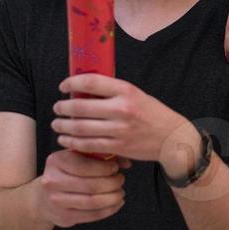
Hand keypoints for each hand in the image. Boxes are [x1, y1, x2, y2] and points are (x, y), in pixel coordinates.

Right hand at [33, 149, 125, 227]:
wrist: (43, 198)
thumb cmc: (67, 173)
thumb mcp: (78, 157)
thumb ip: (102, 155)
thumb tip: (127, 162)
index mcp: (56, 161)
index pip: (84, 166)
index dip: (104, 168)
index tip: (116, 168)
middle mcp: (52, 181)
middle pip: (90, 185)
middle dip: (111, 183)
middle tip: (121, 180)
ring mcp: (56, 201)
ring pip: (92, 202)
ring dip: (112, 198)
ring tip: (120, 193)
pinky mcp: (63, 217)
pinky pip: (91, 215)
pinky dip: (109, 210)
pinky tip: (116, 204)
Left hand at [52, 74, 198, 170]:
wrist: (172, 137)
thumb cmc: (152, 114)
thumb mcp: (136, 94)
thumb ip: (113, 92)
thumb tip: (83, 89)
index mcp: (126, 90)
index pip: (91, 82)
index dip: (71, 83)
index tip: (63, 86)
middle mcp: (122, 109)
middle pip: (81, 107)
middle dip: (63, 108)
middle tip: (57, 107)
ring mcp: (120, 129)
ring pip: (81, 128)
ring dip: (63, 126)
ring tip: (57, 124)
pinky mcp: (118, 146)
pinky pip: (88, 145)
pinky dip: (73, 142)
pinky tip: (66, 140)